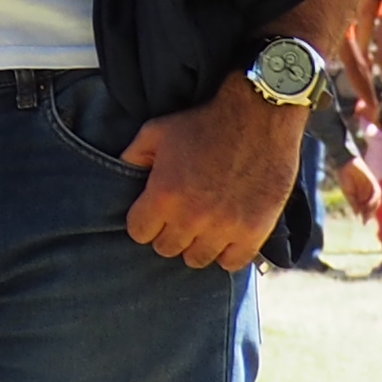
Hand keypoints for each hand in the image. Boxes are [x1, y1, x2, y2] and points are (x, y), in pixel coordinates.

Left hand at [122, 86, 302, 269]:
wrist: (258, 118)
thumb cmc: (204, 123)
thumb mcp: (156, 131)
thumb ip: (134, 157)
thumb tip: (123, 175)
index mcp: (163, 195)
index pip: (138, 232)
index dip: (143, 222)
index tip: (152, 213)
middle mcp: (192, 217)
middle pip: (166, 249)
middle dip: (167, 233)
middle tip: (177, 217)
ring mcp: (225, 228)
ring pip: (197, 260)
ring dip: (196, 244)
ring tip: (201, 227)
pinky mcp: (255, 232)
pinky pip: (232, 263)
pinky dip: (226, 253)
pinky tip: (225, 236)